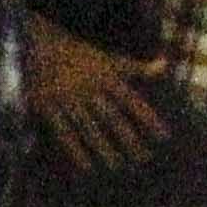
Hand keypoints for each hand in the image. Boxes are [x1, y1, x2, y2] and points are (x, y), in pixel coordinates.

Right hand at [27, 19, 161, 170]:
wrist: (41, 40)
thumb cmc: (81, 53)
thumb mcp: (110, 60)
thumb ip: (137, 67)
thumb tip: (165, 65)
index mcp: (105, 77)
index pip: (131, 101)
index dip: (148, 118)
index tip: (163, 136)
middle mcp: (88, 88)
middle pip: (112, 117)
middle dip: (128, 138)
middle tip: (144, 158)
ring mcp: (68, 98)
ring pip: (89, 127)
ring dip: (104, 147)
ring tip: (117, 165)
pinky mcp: (48, 105)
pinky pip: (63, 131)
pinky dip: (75, 150)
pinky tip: (86, 166)